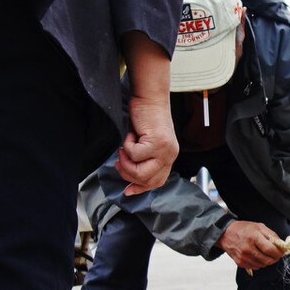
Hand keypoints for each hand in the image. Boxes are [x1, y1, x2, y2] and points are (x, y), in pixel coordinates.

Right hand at [117, 31, 177, 194]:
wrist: (149, 98)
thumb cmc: (144, 118)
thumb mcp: (144, 143)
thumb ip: (142, 160)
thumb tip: (129, 178)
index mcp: (168, 157)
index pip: (156, 182)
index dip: (140, 188)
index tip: (126, 191)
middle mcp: (170, 156)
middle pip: (146, 180)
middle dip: (127, 172)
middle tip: (119, 159)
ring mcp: (166, 151)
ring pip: (140, 171)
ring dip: (126, 160)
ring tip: (124, 147)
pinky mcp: (158, 143)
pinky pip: (134, 154)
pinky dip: (127, 145)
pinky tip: (132, 134)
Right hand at [218, 221, 285, 270]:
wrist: (226, 234)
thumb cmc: (243, 229)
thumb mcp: (259, 227)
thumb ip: (272, 236)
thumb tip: (282, 245)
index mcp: (253, 237)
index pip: (270, 250)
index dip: (279, 252)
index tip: (282, 252)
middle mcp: (248, 248)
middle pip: (267, 260)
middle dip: (275, 258)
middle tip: (276, 254)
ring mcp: (243, 257)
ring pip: (262, 265)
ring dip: (267, 261)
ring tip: (266, 254)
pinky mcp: (240, 263)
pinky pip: (255, 267)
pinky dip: (260, 263)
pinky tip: (258, 256)